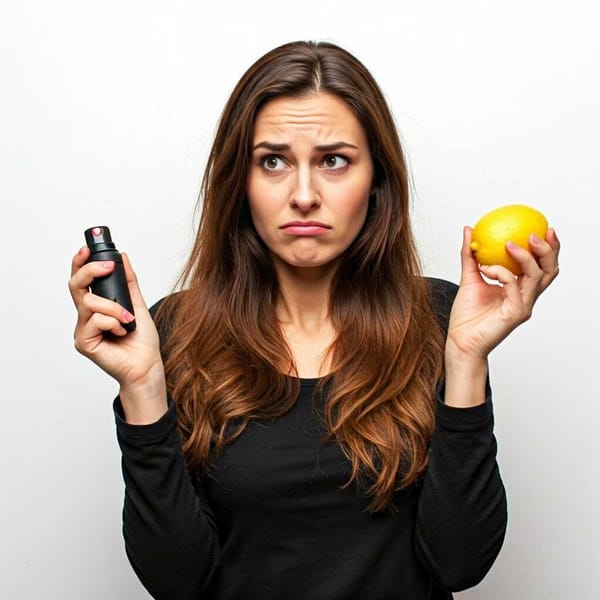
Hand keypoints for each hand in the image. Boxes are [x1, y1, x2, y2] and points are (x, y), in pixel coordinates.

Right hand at [68, 246, 166, 421]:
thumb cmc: (142, 341)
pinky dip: (112, 322)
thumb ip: (128, 283)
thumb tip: (123, 257)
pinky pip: (94, 321)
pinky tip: (121, 332)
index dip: (80, 263)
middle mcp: (86, 317)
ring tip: (127, 319)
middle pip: (75, 286)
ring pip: (89, 303)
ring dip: (113, 308)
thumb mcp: (137, 304)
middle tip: (109, 268)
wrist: (147, 365)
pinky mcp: (84, 343)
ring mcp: (83, 330)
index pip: (82, 281)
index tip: (87, 249)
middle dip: (91, 271)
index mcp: (96, 307)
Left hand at [446, 226, 559, 362]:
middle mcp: (525, 297)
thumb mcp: (468, 278)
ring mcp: (523, 306)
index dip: (548, 248)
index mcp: (519, 289)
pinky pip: (512, 285)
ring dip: (524, 257)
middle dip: (548, 250)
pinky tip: (486, 268)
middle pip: (549, 271)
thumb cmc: (466, 316)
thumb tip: (469, 230)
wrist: (459, 341)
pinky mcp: (515, 313)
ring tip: (509, 244)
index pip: (541, 266)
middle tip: (534, 234)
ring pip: (536, 276)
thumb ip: (470, 255)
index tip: (542, 227)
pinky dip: (500, 272)